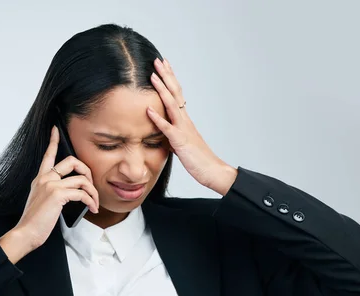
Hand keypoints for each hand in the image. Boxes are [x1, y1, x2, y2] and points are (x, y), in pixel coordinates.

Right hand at [9, 126, 99, 254]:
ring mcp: (51, 185)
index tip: (56, 130)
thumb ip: (52, 192)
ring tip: (95, 204)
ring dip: (93, 193)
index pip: (48, 155)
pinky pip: (82, 193)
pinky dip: (91, 201)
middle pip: (73, 161)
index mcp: (40, 178)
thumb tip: (71, 192)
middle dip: (88, 172)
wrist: (26, 233)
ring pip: (82, 179)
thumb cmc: (34, 222)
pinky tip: (92, 209)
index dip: (54, 140)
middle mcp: (45, 178)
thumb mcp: (41, 201)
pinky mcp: (58, 194)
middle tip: (92, 187)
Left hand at [146, 57, 237, 194]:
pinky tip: (148, 109)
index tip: (163, 65)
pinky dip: (157, 118)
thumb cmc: (197, 159)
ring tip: (152, 76)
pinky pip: (167, 128)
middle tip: (157, 60)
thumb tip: (163, 131)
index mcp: (185, 119)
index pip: (177, 94)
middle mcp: (185, 120)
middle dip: (166, 76)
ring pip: (172, 105)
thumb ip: (173, 134)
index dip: (170, 79)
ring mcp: (183, 129)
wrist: (212, 171)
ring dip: (162, 89)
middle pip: (175, 92)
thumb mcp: (182, 143)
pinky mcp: (180, 141)